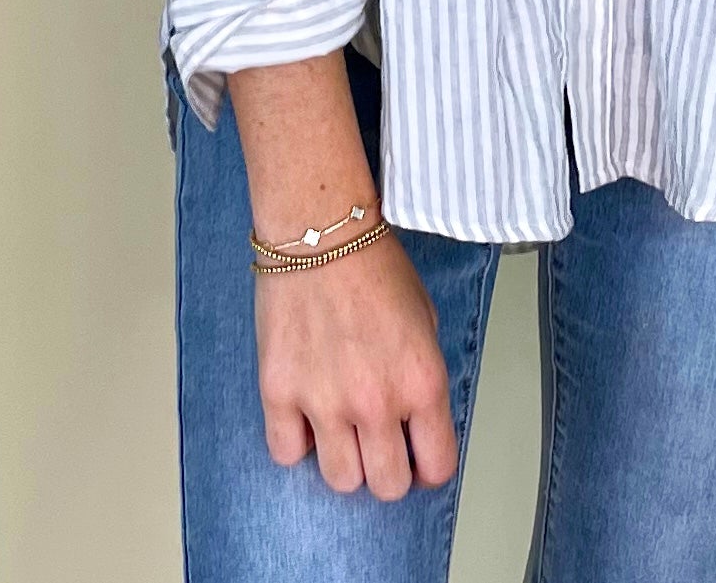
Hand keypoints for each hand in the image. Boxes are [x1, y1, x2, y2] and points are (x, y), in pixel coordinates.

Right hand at [254, 227, 459, 498]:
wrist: (319, 230)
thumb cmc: (373, 263)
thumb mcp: (424, 318)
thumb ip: (421, 375)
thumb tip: (415, 418)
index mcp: (421, 381)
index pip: (436, 467)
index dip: (429, 467)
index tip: (419, 458)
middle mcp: (376, 401)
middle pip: (387, 486)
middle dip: (388, 469)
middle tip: (379, 443)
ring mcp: (324, 402)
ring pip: (341, 482)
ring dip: (345, 461)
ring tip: (342, 428)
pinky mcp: (279, 393)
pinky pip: (287, 454)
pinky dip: (297, 441)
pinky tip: (305, 413)